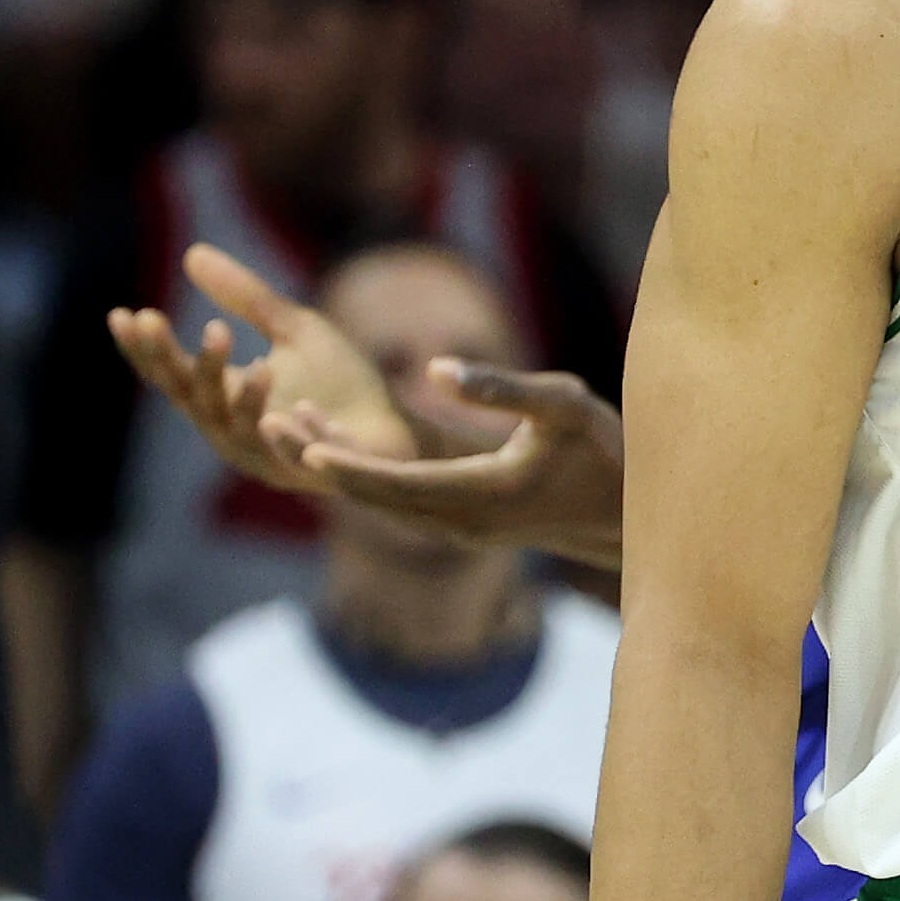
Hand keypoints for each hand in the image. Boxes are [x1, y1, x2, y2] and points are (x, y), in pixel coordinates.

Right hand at [106, 244, 410, 500]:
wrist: (395, 427)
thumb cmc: (340, 381)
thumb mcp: (294, 329)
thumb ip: (247, 298)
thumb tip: (192, 252)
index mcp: (221, 397)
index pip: (170, 373)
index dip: (146, 348)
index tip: (123, 314)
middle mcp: (231, 430)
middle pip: (194, 400)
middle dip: (185, 364)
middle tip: (163, 323)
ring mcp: (267, 457)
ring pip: (239, 431)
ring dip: (242, 399)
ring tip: (256, 364)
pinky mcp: (309, 474)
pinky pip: (293, 458)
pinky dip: (289, 438)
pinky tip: (288, 415)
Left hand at [280, 357, 627, 569]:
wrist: (630, 516)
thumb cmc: (608, 452)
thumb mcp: (564, 405)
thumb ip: (501, 388)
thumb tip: (432, 369)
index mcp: (485, 494)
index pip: (399, 481)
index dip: (349, 461)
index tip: (301, 440)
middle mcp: (463, 523)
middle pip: (376, 495)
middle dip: (323, 460)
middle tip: (269, 424)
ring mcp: (461, 531)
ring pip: (382, 501)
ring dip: (338, 466)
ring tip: (288, 424)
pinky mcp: (462, 526)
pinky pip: (399, 503)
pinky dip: (364, 475)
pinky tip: (336, 446)